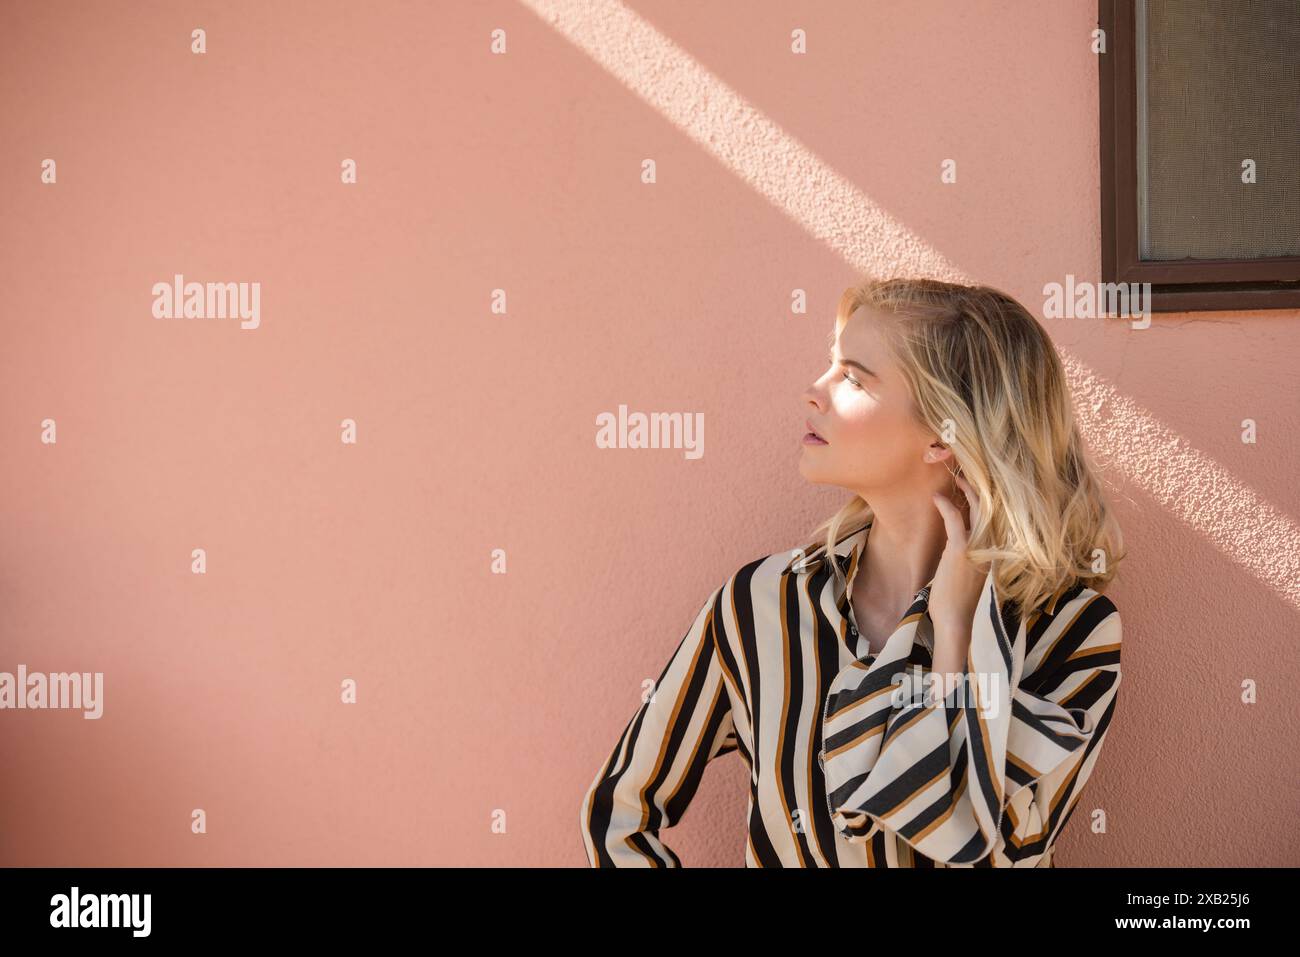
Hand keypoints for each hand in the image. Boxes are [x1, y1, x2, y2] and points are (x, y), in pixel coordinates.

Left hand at [928, 474, 990, 683]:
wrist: (955, 620)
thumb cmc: (955, 600)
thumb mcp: (964, 573)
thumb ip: (965, 556)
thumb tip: (956, 543)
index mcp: (993, 551)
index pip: (993, 519)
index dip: (985, 500)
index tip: (973, 487)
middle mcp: (991, 546)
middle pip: (989, 509)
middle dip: (979, 488)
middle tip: (966, 474)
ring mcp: (978, 547)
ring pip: (976, 509)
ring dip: (964, 490)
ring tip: (954, 479)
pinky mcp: (962, 550)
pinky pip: (956, 520)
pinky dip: (946, 505)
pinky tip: (936, 497)